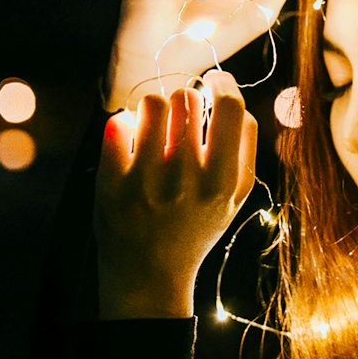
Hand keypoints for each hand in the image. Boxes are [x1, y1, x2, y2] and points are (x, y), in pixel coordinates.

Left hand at [95, 72, 256, 319]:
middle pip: (187, 97)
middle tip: (180, 120)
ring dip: (154, 108)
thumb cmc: (196, 227)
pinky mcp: (112, 183)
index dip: (222, 84)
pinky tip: (130, 143)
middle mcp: (186, 178)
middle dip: (184, 100)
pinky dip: (125, 126)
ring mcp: (146, 180)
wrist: (149, 276)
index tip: (214, 82)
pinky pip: (119, 123)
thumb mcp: (236, 197)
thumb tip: (231, 93)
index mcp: (223, 182)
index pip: (229, 106)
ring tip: (155, 127)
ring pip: (152, 102)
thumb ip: (245, 145)